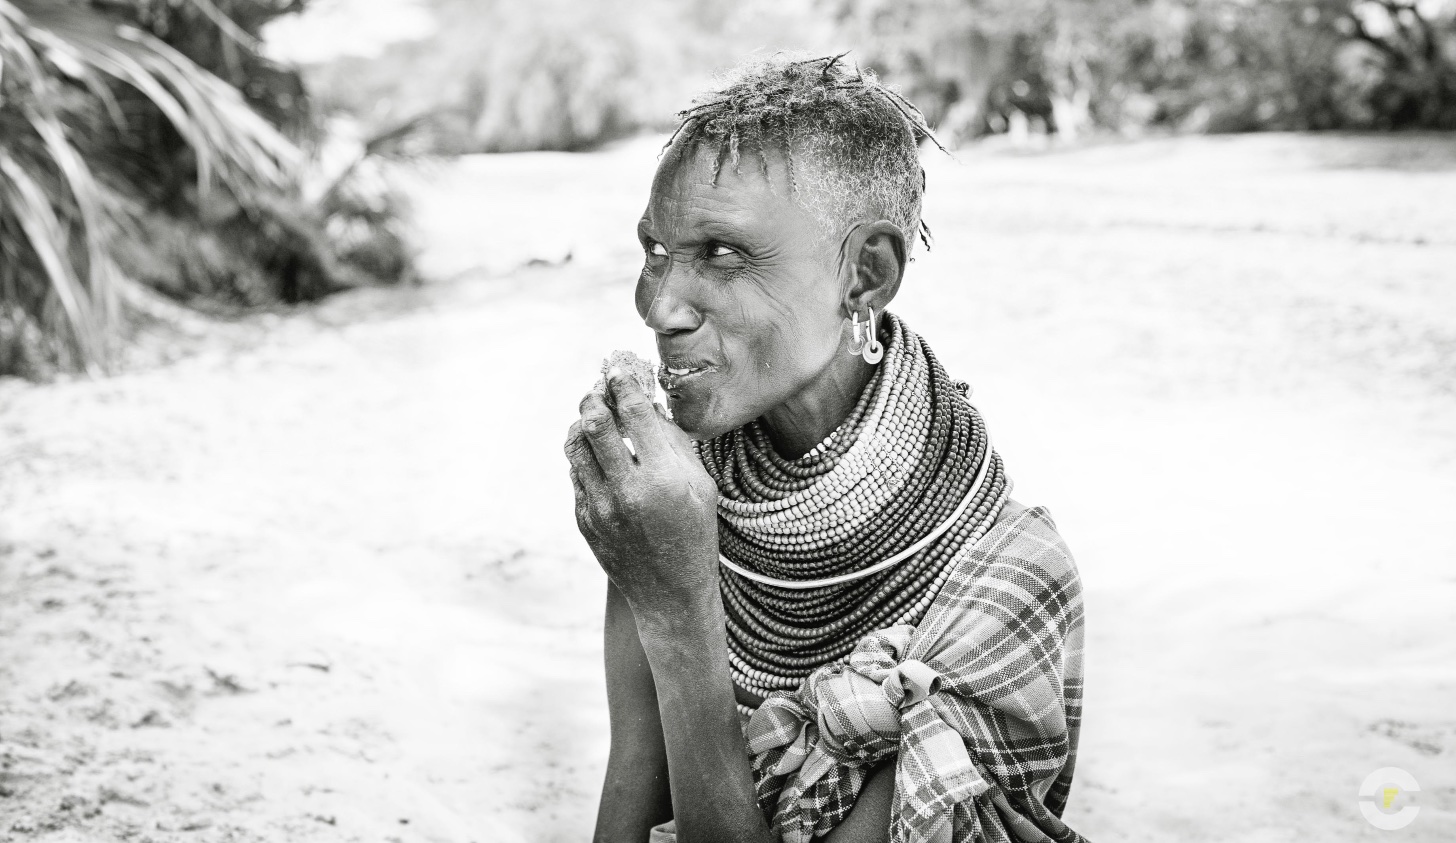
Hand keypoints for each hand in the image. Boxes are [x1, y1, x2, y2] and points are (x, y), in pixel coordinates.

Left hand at [565, 367, 719, 614]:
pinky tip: (597, 451)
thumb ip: (674, 444)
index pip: (634, 413)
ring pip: (575, 446)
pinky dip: (583, 455)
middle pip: (594, 424)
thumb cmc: (694, 533)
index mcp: (663, 479)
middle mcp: (628, 491)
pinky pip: (576, 474)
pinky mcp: (584, 520)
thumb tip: (647, 404)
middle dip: (594, 397)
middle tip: (598, 387)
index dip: (622, 383)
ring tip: (593, 414)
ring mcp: (601, 508)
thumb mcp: (701, 486)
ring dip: (581, 423)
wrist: (671, 594)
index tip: (618, 369)